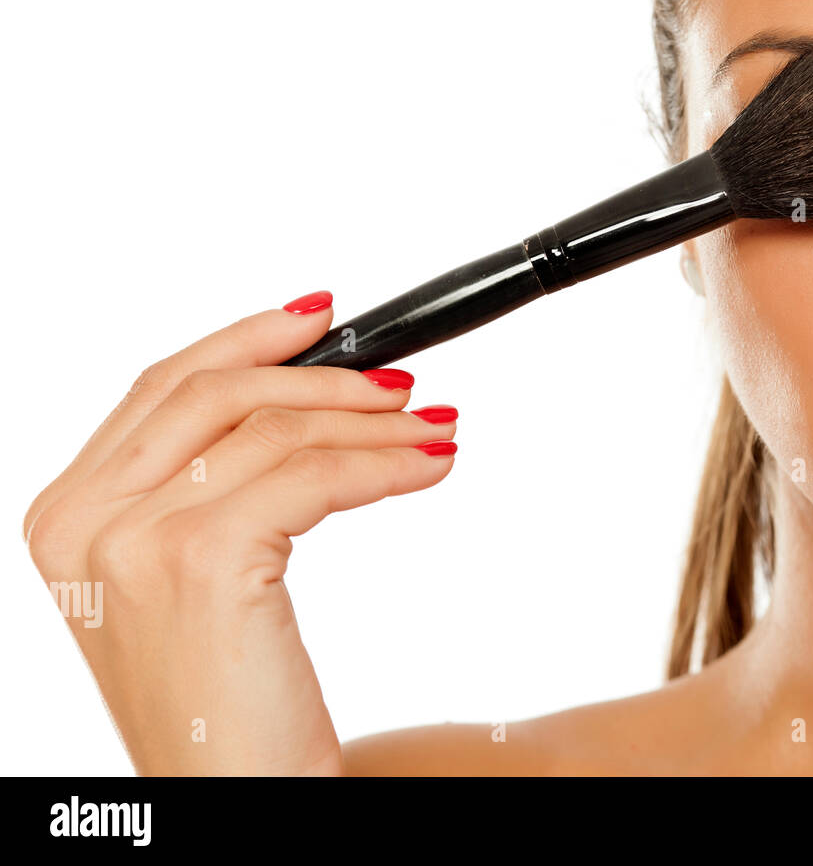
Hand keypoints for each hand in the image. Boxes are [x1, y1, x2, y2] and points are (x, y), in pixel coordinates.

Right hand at [23, 291, 457, 774]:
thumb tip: (301, 403)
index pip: (162, 387)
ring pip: (273, 430)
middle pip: (216, 392)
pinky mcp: (200, 562)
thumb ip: (212, 489)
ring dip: (372, 421)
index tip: (321, 318)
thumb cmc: (225, 706)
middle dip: (324, 376)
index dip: (246, 339)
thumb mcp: (195, 581)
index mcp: (68, 516)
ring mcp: (133, 540)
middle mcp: (83, 520)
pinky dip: (384, 462)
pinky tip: (429, 466)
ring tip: (436, 426)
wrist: (236, 802)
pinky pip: (313, 476)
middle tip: (404, 385)